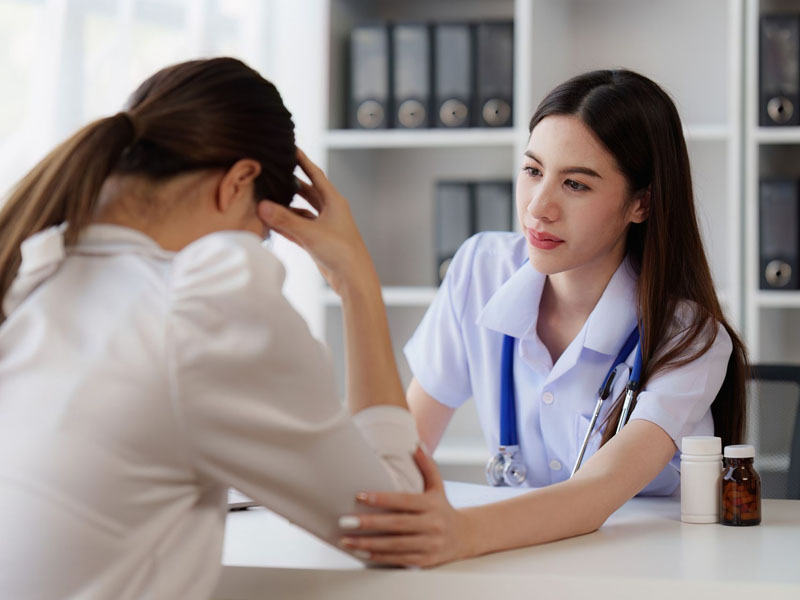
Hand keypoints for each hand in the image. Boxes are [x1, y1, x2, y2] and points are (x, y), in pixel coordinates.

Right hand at [257, 148, 374, 294]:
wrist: (353, 279)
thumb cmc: (340, 252)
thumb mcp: (310, 233)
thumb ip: (285, 220)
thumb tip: (262, 206)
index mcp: (334, 201)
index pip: (315, 174)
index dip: (302, 160)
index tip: (290, 147)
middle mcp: (330, 211)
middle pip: (307, 191)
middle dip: (291, 182)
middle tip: (274, 171)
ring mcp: (324, 226)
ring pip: (301, 211)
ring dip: (286, 206)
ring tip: (267, 196)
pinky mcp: (319, 241)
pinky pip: (299, 227)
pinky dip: (286, 224)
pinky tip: (271, 221)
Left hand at [338, 445, 474, 567]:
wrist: (465, 536)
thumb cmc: (443, 507)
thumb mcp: (438, 486)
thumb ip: (427, 465)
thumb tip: (416, 443)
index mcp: (432, 505)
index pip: (403, 501)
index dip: (381, 499)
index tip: (359, 496)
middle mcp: (432, 525)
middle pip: (396, 525)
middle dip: (368, 524)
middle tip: (344, 522)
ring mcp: (429, 545)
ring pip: (394, 546)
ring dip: (368, 544)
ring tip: (346, 540)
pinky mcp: (425, 561)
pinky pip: (398, 559)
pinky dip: (378, 557)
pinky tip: (361, 553)